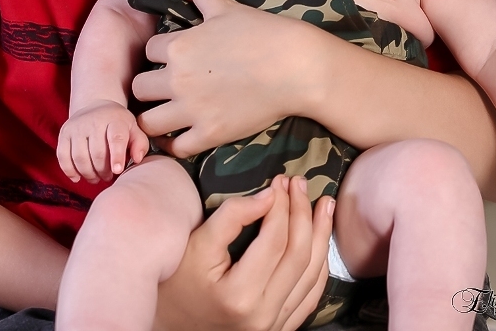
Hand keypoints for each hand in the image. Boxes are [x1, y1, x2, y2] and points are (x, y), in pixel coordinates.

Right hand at [57, 101, 149, 183]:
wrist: (95, 106)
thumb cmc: (118, 123)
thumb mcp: (133, 128)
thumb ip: (140, 143)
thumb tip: (137, 159)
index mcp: (115, 119)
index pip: (116, 138)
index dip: (117, 155)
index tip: (117, 170)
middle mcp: (94, 120)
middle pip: (97, 153)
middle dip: (103, 171)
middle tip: (108, 177)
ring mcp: (76, 126)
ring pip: (79, 157)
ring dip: (88, 174)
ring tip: (96, 177)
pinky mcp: (64, 133)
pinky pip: (63, 157)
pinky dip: (70, 171)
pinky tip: (78, 177)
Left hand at [132, 0, 322, 156]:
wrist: (294, 67)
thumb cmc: (261, 32)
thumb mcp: (225, 5)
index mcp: (179, 46)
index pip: (147, 51)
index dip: (159, 53)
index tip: (170, 58)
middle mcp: (178, 79)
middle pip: (138, 88)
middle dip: (148, 86)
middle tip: (163, 87)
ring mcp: (192, 110)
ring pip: (147, 122)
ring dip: (152, 117)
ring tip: (163, 114)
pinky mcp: (209, 134)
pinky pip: (174, 148)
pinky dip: (172, 144)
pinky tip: (178, 135)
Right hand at [154, 175, 333, 330]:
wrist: (170, 325)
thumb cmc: (177, 282)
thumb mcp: (196, 244)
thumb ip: (231, 217)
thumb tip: (269, 195)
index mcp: (240, 295)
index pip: (274, 240)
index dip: (281, 205)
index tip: (280, 180)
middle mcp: (263, 316)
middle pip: (298, 256)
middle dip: (303, 213)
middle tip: (299, 183)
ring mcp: (274, 327)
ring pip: (311, 277)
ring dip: (321, 236)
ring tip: (324, 204)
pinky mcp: (278, 330)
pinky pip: (310, 297)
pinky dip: (319, 266)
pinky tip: (320, 242)